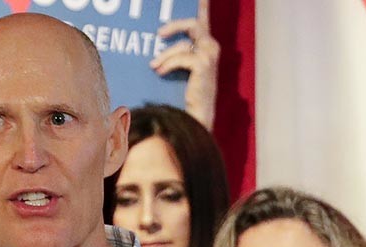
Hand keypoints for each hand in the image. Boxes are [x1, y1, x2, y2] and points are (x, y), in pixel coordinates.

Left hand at [151, 0, 219, 128]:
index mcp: (208, 45)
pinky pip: (181, 56)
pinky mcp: (203, 64)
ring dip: (165, 55)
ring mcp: (210, 55)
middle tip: (159, 34)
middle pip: (192, 24)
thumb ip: (175, 50)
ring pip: (182, 44)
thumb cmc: (186, 92)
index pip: (203, 18)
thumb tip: (156, 37)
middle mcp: (212, 47)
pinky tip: (160, 72)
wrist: (195, 115)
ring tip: (153, 64)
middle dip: (174, 25)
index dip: (201, 6)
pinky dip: (168, 64)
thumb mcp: (181, 67)